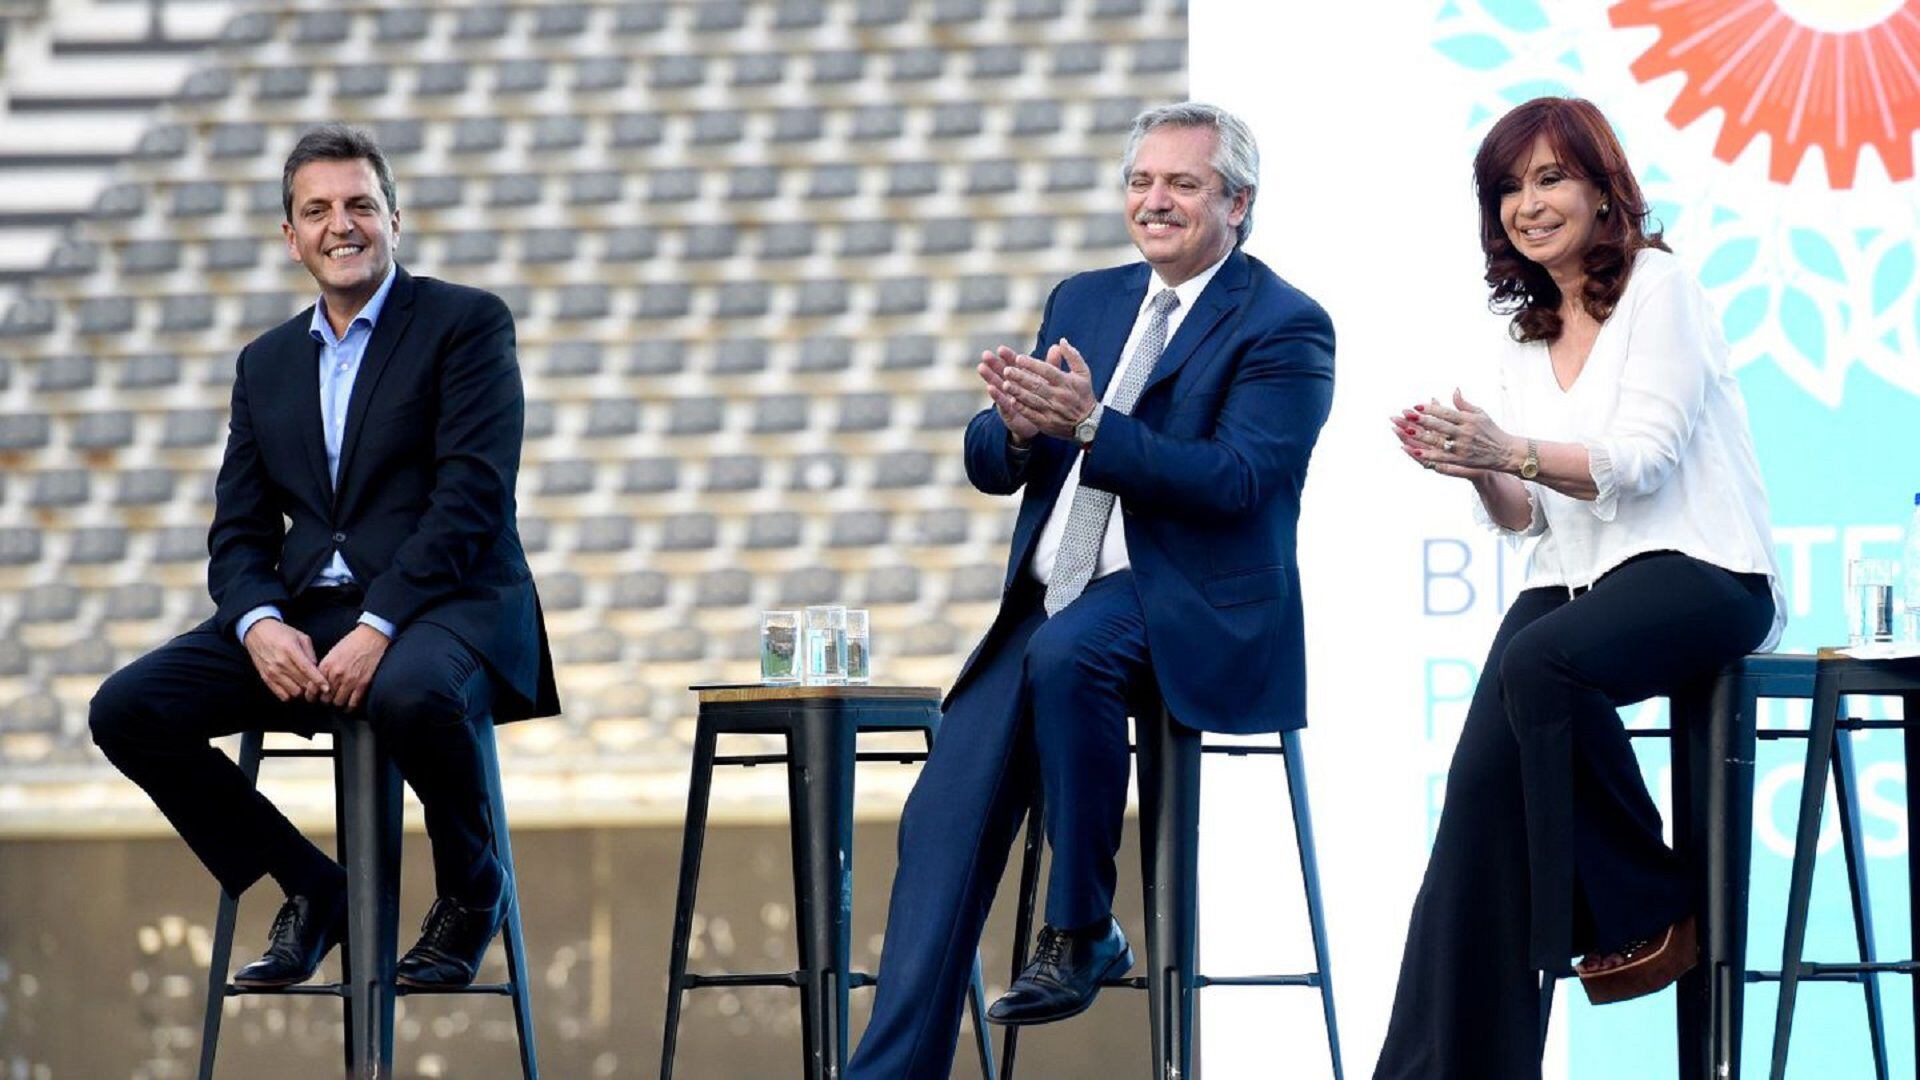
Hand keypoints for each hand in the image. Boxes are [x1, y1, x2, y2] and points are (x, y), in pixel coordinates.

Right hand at [244, 619, 327, 702]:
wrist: (257, 632)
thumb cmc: (281, 633)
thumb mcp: (300, 637)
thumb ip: (310, 654)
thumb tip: (317, 670)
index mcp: (290, 649)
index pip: (307, 669)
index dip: (319, 680)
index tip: (327, 687)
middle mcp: (280, 662)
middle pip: (302, 683)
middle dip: (313, 686)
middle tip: (317, 683)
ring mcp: (272, 672)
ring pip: (294, 692)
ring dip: (302, 690)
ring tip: (304, 683)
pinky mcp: (266, 678)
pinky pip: (282, 695)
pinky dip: (290, 694)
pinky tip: (293, 686)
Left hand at [317, 624, 390, 711]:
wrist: (372, 637)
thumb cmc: (352, 643)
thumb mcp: (333, 653)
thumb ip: (325, 668)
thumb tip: (319, 682)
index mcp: (327, 665)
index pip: (313, 688)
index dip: (311, 696)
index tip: (312, 698)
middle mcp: (336, 674)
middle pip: (324, 698)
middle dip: (325, 700)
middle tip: (327, 699)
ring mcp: (350, 680)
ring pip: (337, 702)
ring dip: (337, 703)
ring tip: (338, 700)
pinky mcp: (363, 684)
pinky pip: (353, 703)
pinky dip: (349, 707)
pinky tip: (348, 705)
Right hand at [978, 346, 1041, 445]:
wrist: (1042, 422)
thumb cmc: (1042, 398)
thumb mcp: (1046, 380)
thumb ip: (1051, 364)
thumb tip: (1056, 346)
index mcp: (1021, 377)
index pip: (1013, 364)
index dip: (1007, 356)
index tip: (1001, 348)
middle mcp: (1012, 386)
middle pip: (1001, 372)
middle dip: (993, 364)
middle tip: (985, 354)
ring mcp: (1008, 398)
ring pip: (997, 385)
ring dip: (989, 377)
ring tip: (981, 368)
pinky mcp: (1008, 411)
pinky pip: (1002, 403)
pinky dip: (996, 395)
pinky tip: (990, 388)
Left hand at [1004, 339, 1097, 439]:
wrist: (1089, 422)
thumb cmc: (1083, 393)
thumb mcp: (1083, 373)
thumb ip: (1072, 356)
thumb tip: (1061, 341)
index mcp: (1066, 382)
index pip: (1048, 371)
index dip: (1033, 364)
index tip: (1018, 358)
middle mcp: (1059, 396)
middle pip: (1037, 385)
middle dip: (1020, 378)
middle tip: (1006, 370)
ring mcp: (1053, 410)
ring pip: (1033, 400)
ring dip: (1018, 392)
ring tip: (1005, 384)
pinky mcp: (1047, 423)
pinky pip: (1033, 415)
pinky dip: (1022, 408)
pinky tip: (1012, 401)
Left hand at [1393, 389, 1517, 477]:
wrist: (1505, 452)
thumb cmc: (1491, 430)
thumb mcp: (1480, 414)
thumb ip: (1464, 404)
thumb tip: (1454, 390)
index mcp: (1468, 420)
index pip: (1446, 413)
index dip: (1431, 409)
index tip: (1417, 405)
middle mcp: (1465, 433)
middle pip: (1440, 426)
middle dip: (1422, 420)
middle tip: (1406, 415)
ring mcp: (1462, 447)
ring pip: (1438, 441)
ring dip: (1421, 436)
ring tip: (1405, 431)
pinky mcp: (1461, 460)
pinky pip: (1441, 457)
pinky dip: (1427, 454)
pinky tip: (1414, 450)